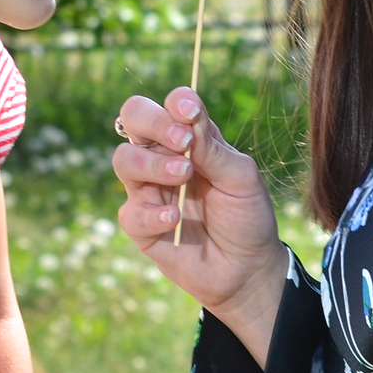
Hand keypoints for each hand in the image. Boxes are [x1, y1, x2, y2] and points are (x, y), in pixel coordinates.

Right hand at [112, 87, 287, 363]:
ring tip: (184, 176)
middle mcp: (163, 158)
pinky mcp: (141, 227)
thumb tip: (188, 120)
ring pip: (124, 160)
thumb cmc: (247, 218)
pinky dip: (153, 213)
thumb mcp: (242, 178)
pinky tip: (176, 218)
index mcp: (189, 140)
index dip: (175, 103)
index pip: (170, 106)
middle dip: (153, 122)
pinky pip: (131, 212)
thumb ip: (214, 148)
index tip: (190, 113)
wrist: (248, 270)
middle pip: (133, 119)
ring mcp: (149, 191)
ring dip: (153, 163)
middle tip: (181, 140)